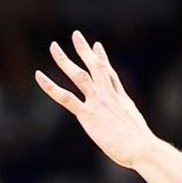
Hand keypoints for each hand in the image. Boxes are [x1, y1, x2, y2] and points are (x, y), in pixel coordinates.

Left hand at [35, 31, 156, 168]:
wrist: (141, 148)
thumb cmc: (141, 145)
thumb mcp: (136, 128)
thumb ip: (129, 122)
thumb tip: (133, 127)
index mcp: (122, 99)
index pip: (110, 74)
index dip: (103, 58)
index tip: (97, 45)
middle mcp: (109, 96)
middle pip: (96, 66)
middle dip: (85, 50)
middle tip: (76, 35)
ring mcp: (98, 102)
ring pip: (79, 75)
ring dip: (64, 60)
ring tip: (53, 46)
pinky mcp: (88, 114)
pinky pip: (65, 97)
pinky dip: (50, 86)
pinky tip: (39, 76)